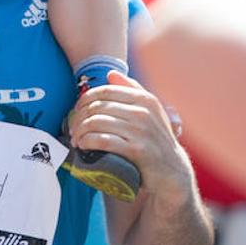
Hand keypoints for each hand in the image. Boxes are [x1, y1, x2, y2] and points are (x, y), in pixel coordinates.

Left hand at [69, 73, 193, 206]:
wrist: (173, 170)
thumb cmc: (156, 139)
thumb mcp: (150, 111)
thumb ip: (132, 90)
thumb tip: (111, 74)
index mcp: (145, 99)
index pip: (105, 91)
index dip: (85, 100)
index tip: (77, 111)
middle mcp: (143, 111)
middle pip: (98, 107)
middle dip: (79, 118)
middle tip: (73, 129)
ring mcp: (140, 130)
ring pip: (97, 122)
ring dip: (80, 131)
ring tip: (76, 140)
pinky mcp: (136, 150)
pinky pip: (103, 140)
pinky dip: (88, 142)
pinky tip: (83, 146)